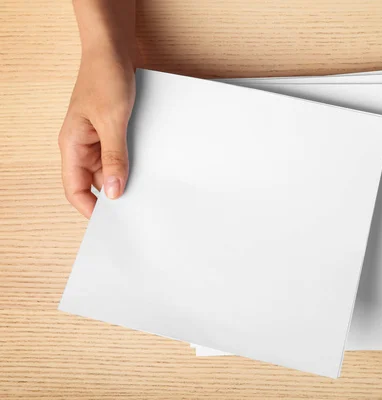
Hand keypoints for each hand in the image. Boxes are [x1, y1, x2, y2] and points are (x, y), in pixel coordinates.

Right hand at [58, 48, 134, 217]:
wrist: (112, 50)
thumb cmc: (105, 78)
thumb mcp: (112, 121)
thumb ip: (114, 157)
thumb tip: (115, 191)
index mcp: (72, 145)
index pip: (75, 188)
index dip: (90, 208)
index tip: (112, 221)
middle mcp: (82, 145)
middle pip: (96, 181)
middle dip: (114, 194)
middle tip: (138, 208)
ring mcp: (97, 138)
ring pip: (111, 168)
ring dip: (127, 176)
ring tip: (147, 187)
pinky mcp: (111, 130)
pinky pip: (120, 153)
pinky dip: (133, 161)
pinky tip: (148, 166)